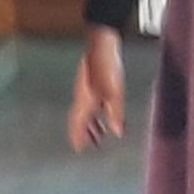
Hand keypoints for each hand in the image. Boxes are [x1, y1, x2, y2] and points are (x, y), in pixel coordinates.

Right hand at [69, 26, 125, 149]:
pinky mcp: (92, 82)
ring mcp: (86, 89)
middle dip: (85, 134)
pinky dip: (97, 112)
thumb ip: (115, 114)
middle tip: (91, 145)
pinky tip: (106, 111)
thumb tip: (117, 132)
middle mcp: (82, 98)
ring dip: (92, 124)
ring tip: (100, 134)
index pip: (76, 125)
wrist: (102, 43)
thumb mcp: (115, 94)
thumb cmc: (106, 66)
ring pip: (86, 112)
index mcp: (84, 102)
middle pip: (80, 121)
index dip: (77, 138)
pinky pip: (92, 103)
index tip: (78, 149)